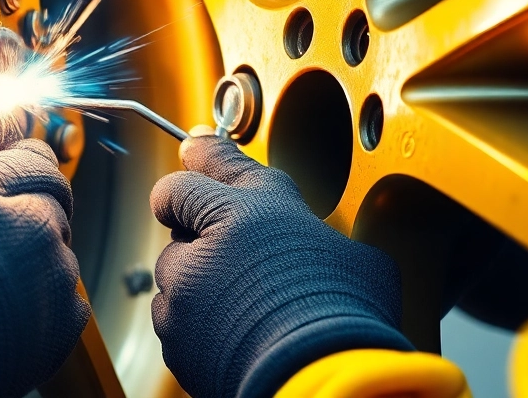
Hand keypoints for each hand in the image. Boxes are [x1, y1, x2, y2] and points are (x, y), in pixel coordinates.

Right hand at [0, 123, 89, 396]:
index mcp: (5, 180)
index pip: (36, 156)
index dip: (18, 168)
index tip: (1, 185)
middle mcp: (38, 222)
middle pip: (53, 202)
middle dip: (28, 211)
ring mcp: (53, 273)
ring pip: (59, 252)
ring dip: (34, 258)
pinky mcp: (62, 321)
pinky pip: (67, 301)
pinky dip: (43, 304)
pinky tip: (1, 306)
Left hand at [150, 130, 412, 397]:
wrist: (317, 380)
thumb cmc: (347, 317)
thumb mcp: (354, 255)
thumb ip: (318, 233)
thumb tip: (327, 245)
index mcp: (256, 206)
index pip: (207, 163)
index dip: (199, 159)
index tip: (193, 152)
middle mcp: (209, 239)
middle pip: (179, 218)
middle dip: (201, 233)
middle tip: (240, 257)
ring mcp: (185, 289)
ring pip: (174, 275)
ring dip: (197, 284)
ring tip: (246, 309)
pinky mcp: (173, 335)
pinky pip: (174, 322)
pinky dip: (196, 327)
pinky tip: (236, 337)